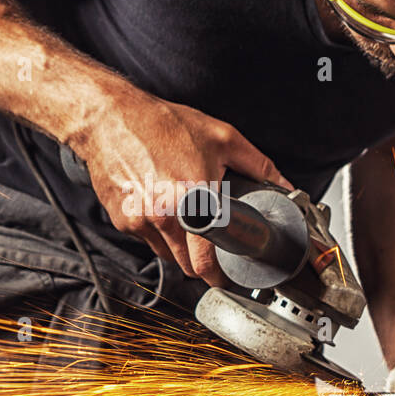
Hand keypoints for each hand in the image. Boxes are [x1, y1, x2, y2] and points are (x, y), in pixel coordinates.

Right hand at [76, 94, 291, 283]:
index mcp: (194, 198)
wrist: (111, 119)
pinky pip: (146, 238)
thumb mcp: (221, 137)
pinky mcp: (123, 219)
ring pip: (165, 254)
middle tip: (209, 247)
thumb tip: (284, 184)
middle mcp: (165, 215)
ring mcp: (140, 220)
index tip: (226, 276)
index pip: (205, 262)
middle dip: (200, 262)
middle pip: (186, 265)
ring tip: (182, 217)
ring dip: (178, 246)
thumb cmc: (162, 124)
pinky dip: (156, 231)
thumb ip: (258, 165)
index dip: (218, 276)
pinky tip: (159, 205)